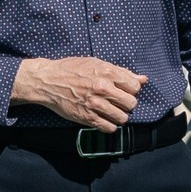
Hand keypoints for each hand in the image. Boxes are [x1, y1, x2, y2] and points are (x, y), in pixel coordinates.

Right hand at [12, 56, 146, 128]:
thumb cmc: (72, 69)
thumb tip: (143, 79)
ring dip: (120, 116)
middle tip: (119, 102)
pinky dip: (110, 125)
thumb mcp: (97, 63)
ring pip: (122, 118)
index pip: (134, 87)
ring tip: (112, 111)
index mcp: (107, 72)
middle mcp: (103, 88)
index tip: (125, 90)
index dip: (132, 89)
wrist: (48, 81)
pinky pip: (109, 128)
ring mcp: (95, 104)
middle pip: (131, 103)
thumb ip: (121, 72)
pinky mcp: (87, 117)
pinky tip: (105, 119)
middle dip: (127, 103)